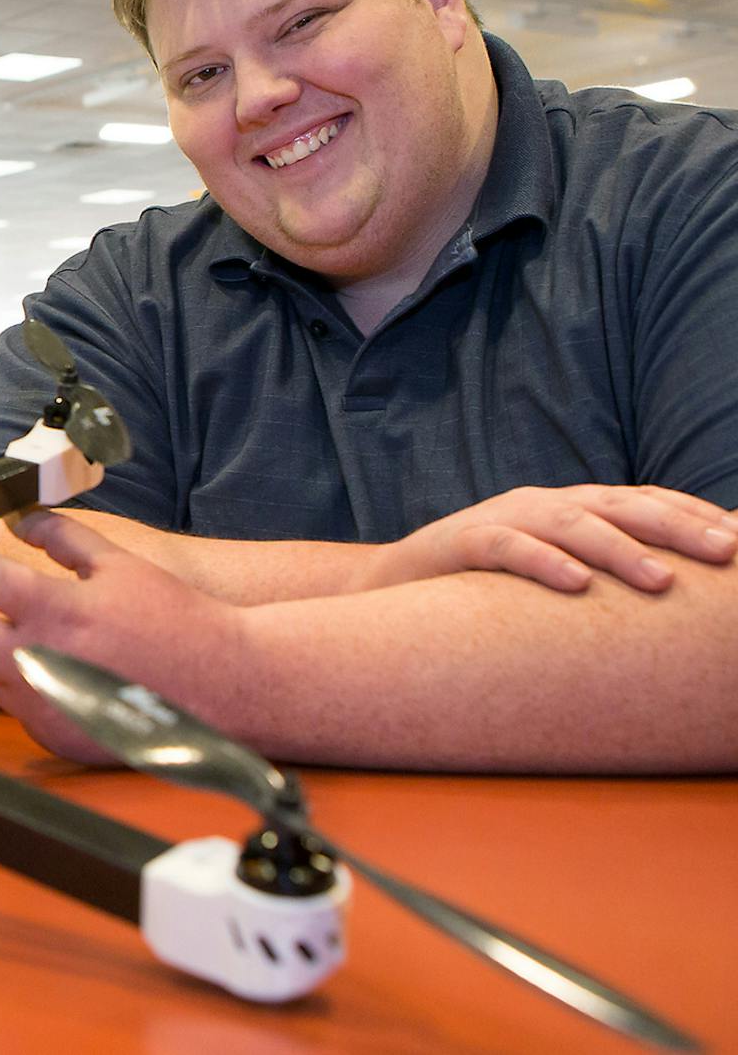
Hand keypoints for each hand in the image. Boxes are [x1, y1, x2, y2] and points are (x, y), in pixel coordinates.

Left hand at [0, 512, 250, 762]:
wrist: (228, 686)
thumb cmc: (179, 622)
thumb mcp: (123, 566)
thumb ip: (64, 539)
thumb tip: (23, 520)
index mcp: (57, 609)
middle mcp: (44, 660)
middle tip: (32, 618)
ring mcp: (49, 704)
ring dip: (16, 658)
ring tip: (73, 653)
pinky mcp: (57, 737)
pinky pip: (22, 707)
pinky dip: (40, 691)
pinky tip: (84, 683)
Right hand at [361, 485, 737, 594]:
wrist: (389, 585)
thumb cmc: (481, 586)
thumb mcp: (548, 571)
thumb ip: (597, 571)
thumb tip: (668, 592)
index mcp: (569, 506)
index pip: (643, 500)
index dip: (692, 514)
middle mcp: (542, 503)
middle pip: (620, 505)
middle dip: (678, 527)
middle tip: (727, 553)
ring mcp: (501, 517)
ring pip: (570, 522)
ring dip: (620, 550)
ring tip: (662, 581)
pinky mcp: (460, 541)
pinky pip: (505, 547)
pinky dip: (542, 561)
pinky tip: (575, 584)